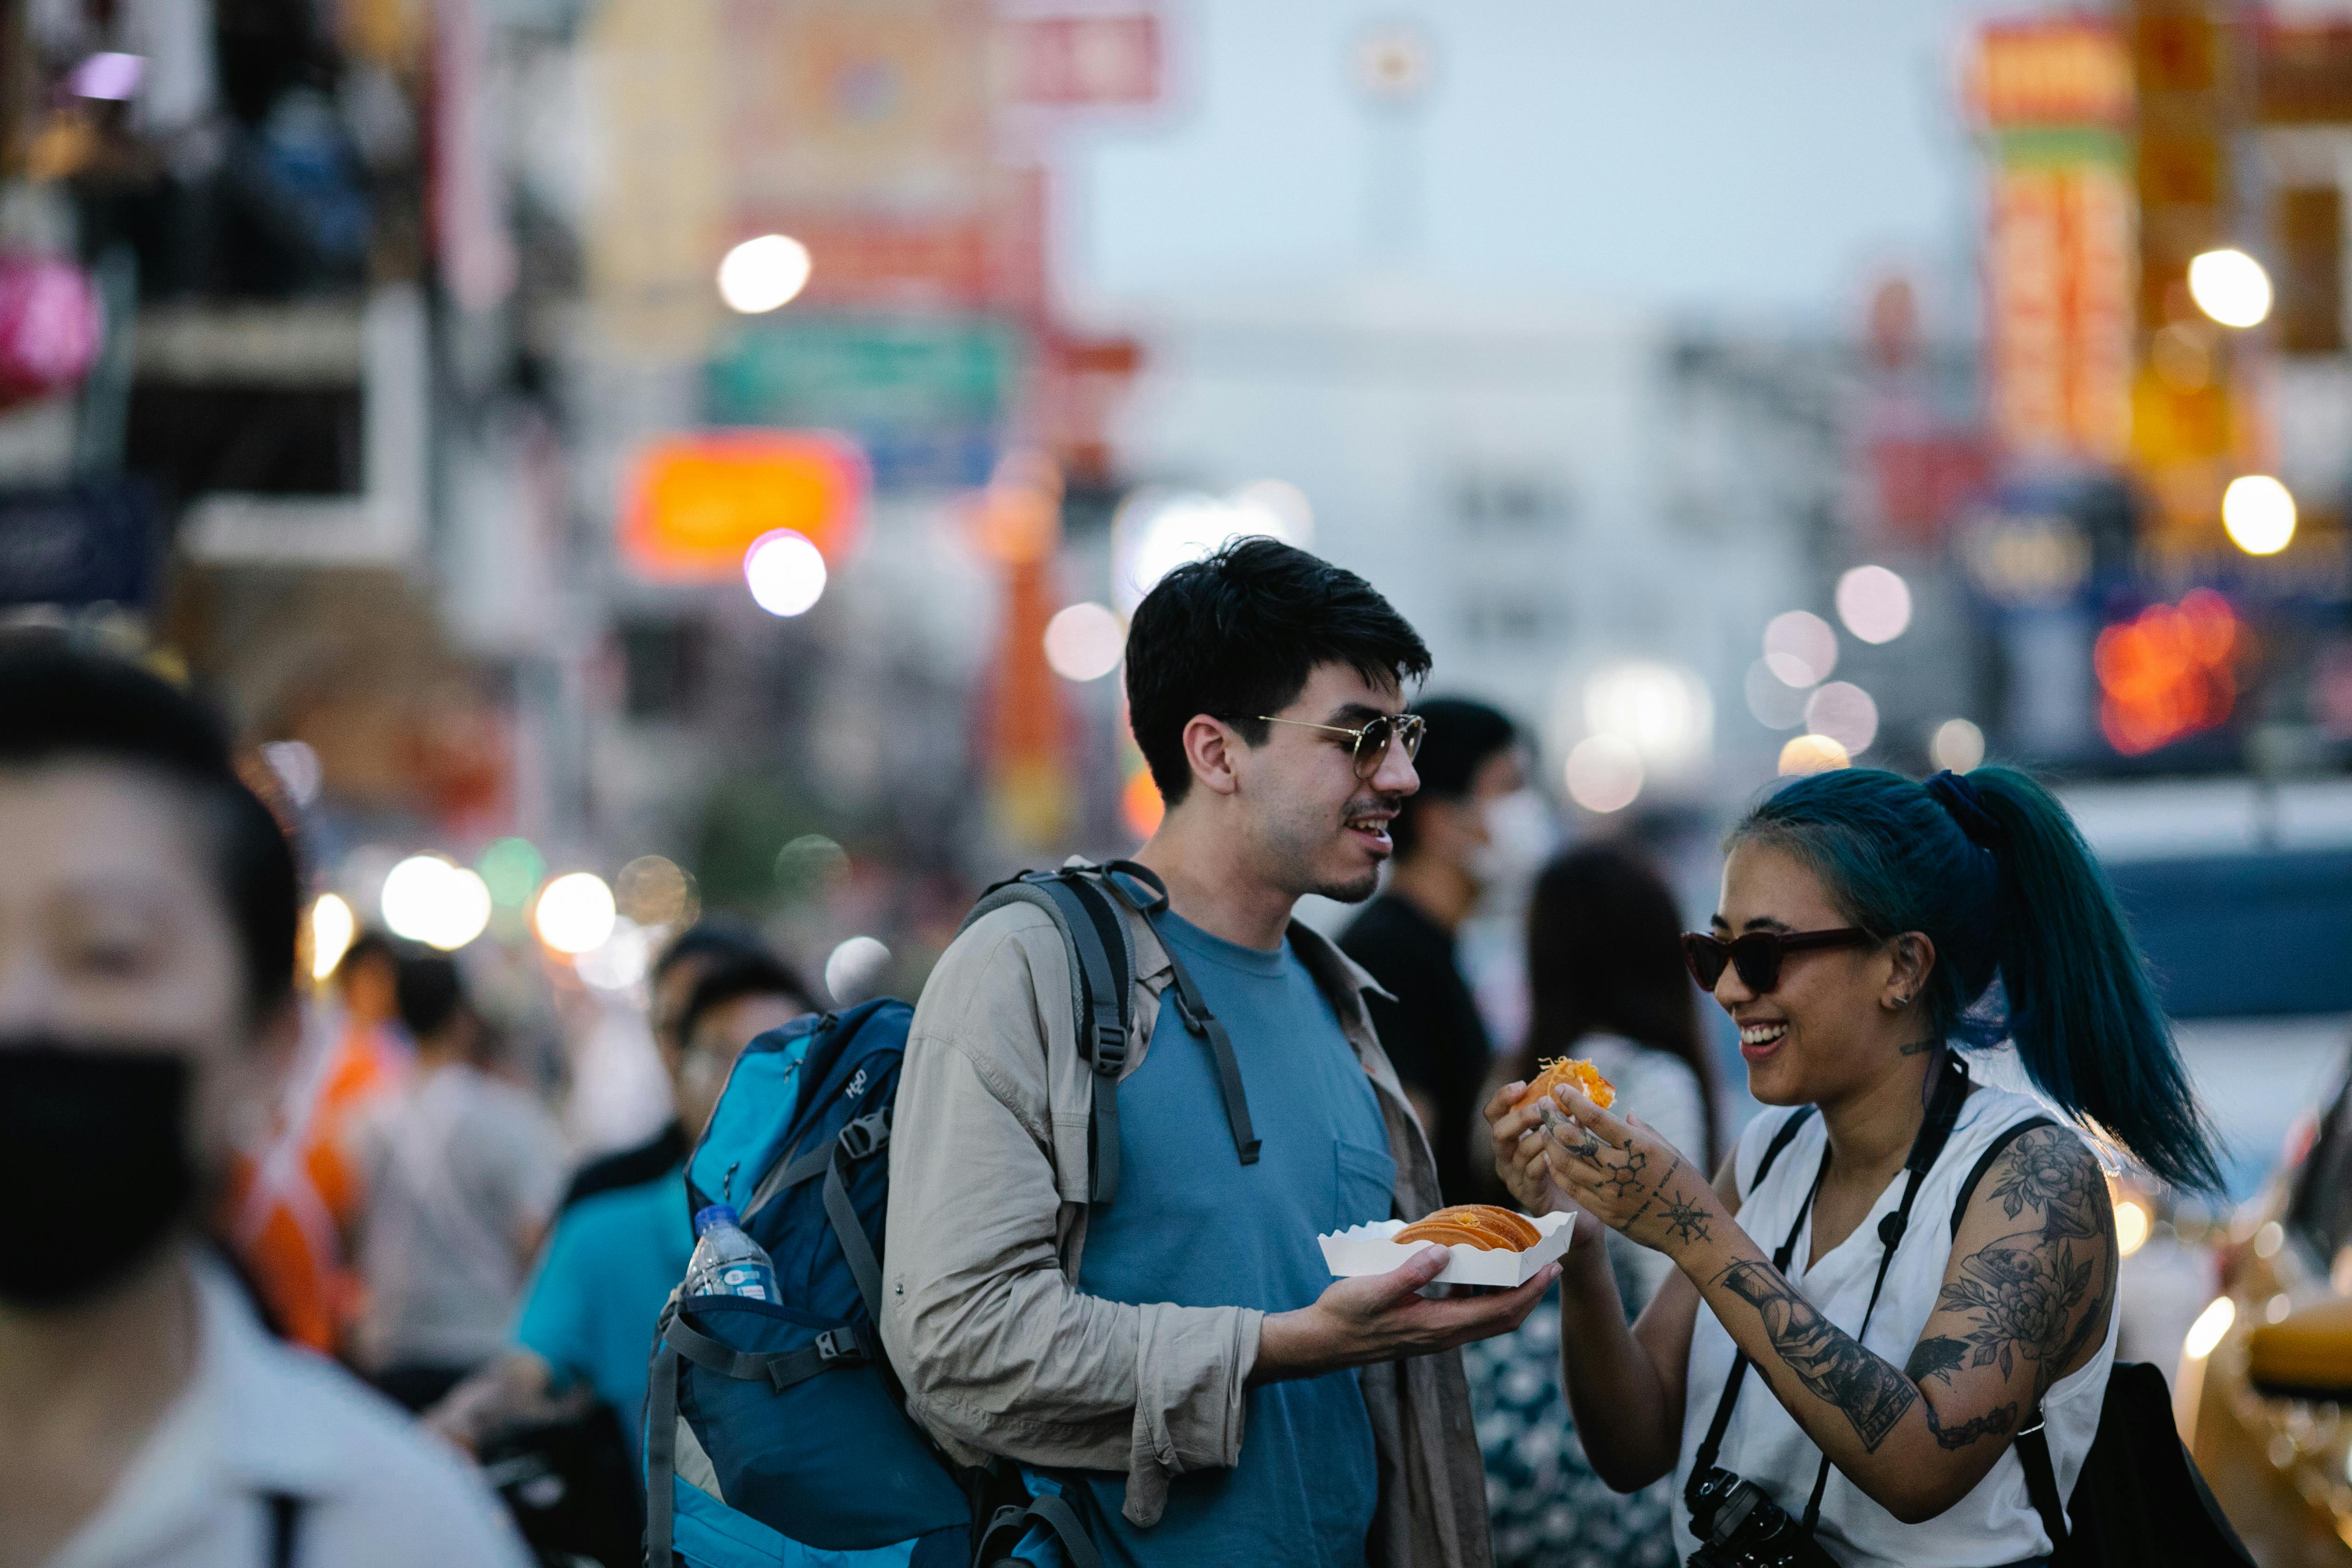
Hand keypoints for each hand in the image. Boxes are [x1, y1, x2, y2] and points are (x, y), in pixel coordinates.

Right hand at [1251, 1245, 1558, 1383]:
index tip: (1551, 1269)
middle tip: (1549, 1263)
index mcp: (1438, 1326)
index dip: (1530, 1292)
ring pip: (1487, 1317)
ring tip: (1519, 1263)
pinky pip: (1467, 1313)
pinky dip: (1482, 1294)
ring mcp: (1436, 1334)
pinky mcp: (1427, 1328)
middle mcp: (1444, 1335)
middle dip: (1531, 1293)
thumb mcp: (1375, 1289)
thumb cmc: (1345, 1315)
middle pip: (1503, 1319)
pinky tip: (1474, 1270)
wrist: (1324, 1342)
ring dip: (1509, 1294)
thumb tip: (1443, 1252)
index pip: (1499, 1312)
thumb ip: (1410, 1272)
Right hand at [1484, 1077, 1574, 1215]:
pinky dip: (1546, 1158)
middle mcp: (1505, 1157)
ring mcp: (1514, 1177)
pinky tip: (1561, 1151)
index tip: (1522, 1085)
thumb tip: (1574, 1091)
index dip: (1503, 1097)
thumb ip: (1559, 1117)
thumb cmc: (1567, 1166)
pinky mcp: (1528, 1194)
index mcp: (1508, 1139)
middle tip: (1545, 1108)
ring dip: (1542, 1136)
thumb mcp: (1559, 1138)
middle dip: (1522, 1117)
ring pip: (1519, 1151)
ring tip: (1563, 1127)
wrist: (1575, 1210)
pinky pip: (1533, 1172)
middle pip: (1499, 1132)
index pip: (1493, 1113)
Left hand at [1532, 1084, 1724, 1260]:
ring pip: (1567, 1164)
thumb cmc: (1686, 1185)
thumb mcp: (1671, 1150)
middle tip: (1543, 1107)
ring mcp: (1610, 1192)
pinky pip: (1572, 1188)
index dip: (1574, 1102)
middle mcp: (1621, 1168)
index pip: (1597, 1119)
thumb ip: (1643, 1130)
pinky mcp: (1604, 1211)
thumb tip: (1625, 1113)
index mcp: (1640, 1147)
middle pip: (1574, 1140)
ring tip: (1543, 1131)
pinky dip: (1558, 1171)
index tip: (1560, 1090)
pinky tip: (1551, 1159)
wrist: (1692, 1231)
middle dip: (1553, 1120)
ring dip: (1551, 1144)